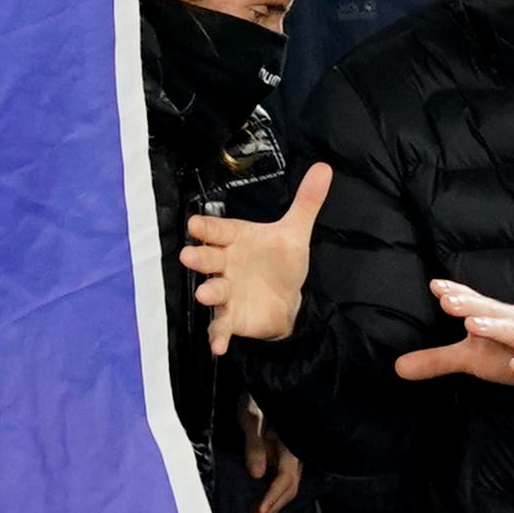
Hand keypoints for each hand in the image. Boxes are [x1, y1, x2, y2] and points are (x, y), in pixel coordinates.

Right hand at [180, 166, 328, 355]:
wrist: (285, 299)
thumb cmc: (280, 261)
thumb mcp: (294, 232)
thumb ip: (306, 202)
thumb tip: (324, 167)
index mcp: (237, 239)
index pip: (219, 230)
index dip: (207, 228)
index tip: (194, 224)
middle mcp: (226, 264)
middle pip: (209, 259)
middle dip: (199, 258)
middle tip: (188, 257)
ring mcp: (226, 291)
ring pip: (213, 291)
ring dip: (209, 293)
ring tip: (205, 295)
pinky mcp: (231, 317)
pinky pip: (221, 326)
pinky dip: (218, 335)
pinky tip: (219, 345)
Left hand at [240, 401, 303, 512]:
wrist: (268, 383)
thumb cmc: (257, 398)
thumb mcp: (251, 417)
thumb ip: (254, 444)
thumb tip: (257, 475)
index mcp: (290, 446)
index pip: (285, 479)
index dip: (272, 498)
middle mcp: (296, 454)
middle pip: (290, 488)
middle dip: (273, 508)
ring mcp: (293, 455)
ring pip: (289, 486)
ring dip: (274, 504)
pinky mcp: (287, 454)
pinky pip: (285, 479)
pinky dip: (274, 494)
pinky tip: (264, 501)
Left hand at [395, 280, 513, 402]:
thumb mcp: (473, 360)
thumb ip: (437, 360)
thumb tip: (397, 368)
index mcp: (495, 317)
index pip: (473, 302)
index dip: (456, 293)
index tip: (434, 285)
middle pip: (490, 310)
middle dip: (469, 304)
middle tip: (447, 300)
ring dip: (495, 326)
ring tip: (473, 325)